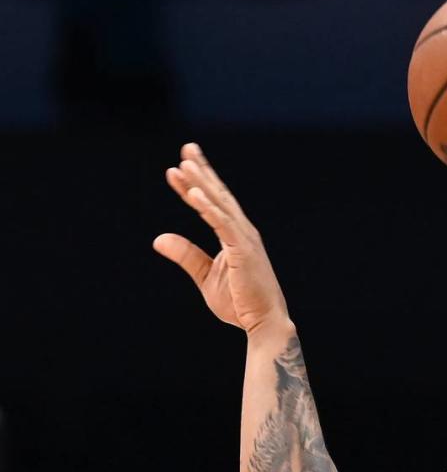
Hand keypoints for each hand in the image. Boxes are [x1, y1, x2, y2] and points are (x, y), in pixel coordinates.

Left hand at [153, 143, 289, 335]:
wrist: (264, 323)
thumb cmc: (240, 304)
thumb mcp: (205, 277)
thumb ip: (185, 255)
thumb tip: (157, 238)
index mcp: (235, 237)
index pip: (212, 204)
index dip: (195, 184)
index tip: (178, 167)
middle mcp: (243, 232)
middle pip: (218, 195)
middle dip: (202, 171)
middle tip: (187, 148)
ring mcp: (245, 240)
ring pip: (219, 205)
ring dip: (201, 183)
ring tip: (184, 163)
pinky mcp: (244, 251)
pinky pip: (222, 224)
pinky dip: (208, 207)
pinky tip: (192, 193)